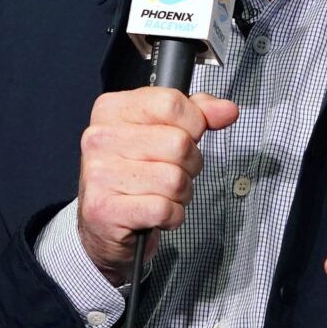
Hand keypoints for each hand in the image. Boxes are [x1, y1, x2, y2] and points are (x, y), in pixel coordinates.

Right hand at [76, 87, 238, 282]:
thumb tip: (226, 110)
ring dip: (180, 193)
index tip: (186, 137)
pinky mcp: (105, 209)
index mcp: (111, 110)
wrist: (104, 223)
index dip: (193, 125)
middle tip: (172, 172)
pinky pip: (164, 210)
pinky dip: (172, 216)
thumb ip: (196, 115)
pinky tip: (156, 213)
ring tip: (162, 193)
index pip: (172, 104)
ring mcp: (100, 174)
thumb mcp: (161, 133)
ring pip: (175, 180)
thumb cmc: (135, 173)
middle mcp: (100, 138)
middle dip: (189, 164)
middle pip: (178, 144)